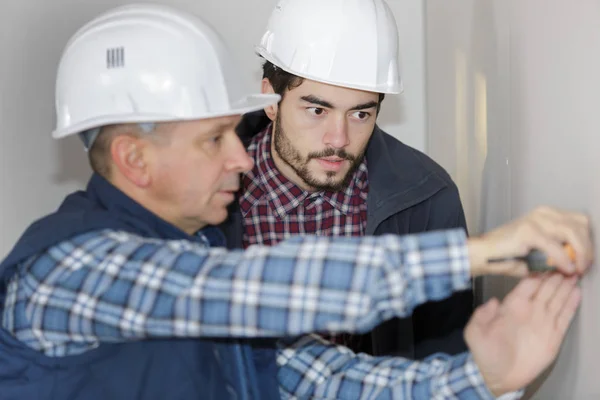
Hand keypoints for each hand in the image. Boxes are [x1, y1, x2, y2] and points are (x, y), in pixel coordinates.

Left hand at [465, 274, 581, 395]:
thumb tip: (493, 301)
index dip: (538, 274)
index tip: (547, 262)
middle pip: (545, 289)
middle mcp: (529, 311)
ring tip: (575, 273)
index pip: (527, 285)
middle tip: (567, 263)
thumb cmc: (485, 353)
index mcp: (511, 307)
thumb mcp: (475, 332)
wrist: (496, 377)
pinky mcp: (552, 336)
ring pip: (556, 300)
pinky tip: (577, 293)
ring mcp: (542, 322)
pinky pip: (564, 317)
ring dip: (565, 287)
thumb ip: (481, 315)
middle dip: (556, 276)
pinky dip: (571, 305)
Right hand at [468, 206, 592, 276]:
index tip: (585, 259)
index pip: (579, 221)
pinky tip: (565, 269)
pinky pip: (556, 246)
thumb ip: (556, 254)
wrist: (482, 254)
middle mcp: (543, 213)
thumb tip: (573, 264)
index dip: (587, 241)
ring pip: (573, 232)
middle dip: (587, 248)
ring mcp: (536, 220)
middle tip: (583, 267)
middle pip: (580, 224)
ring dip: (580, 253)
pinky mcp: (529, 231)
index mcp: (546, 214)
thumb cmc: (505, 255)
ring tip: (576, 269)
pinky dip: (564, 259)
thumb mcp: (537, 252)